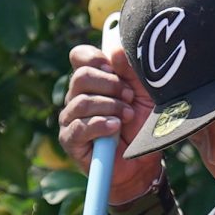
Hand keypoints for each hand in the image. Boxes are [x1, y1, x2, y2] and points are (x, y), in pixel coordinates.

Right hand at [59, 42, 165, 205]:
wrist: (143, 163)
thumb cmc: (143, 125)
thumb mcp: (145, 94)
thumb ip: (132, 71)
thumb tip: (116, 51)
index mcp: (92, 81)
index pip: (79, 57)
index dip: (94, 58)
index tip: (114, 69)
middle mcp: (77, 96)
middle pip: (81, 77)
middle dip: (110, 85)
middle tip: (129, 98)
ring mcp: (71, 118)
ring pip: (81, 102)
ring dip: (109, 107)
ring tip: (127, 117)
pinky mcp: (70, 140)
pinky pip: (79, 127)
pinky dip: (100, 125)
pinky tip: (115, 128)